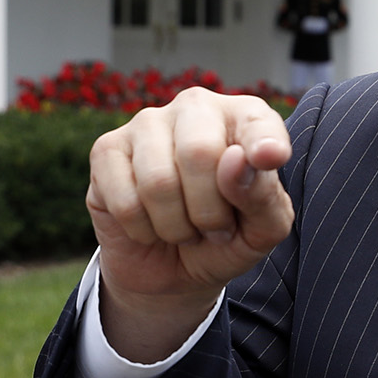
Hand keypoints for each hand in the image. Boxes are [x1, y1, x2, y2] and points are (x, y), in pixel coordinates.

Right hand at [86, 88, 293, 361]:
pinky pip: (125, 201)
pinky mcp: (106, 149)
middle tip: (215, 228)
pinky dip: (144, 231)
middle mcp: (195, 107)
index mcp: (244, 118)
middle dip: (210, 212)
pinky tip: (151, 226)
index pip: (258, 123)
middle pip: (199, 152)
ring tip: (185, 229)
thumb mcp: (262, 230)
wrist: (173, 270)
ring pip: (158, 182)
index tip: (271, 159)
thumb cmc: (227, 238)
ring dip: (177, 227)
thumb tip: (236, 161)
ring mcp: (147, 123)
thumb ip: (264, 197)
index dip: (265, 143)